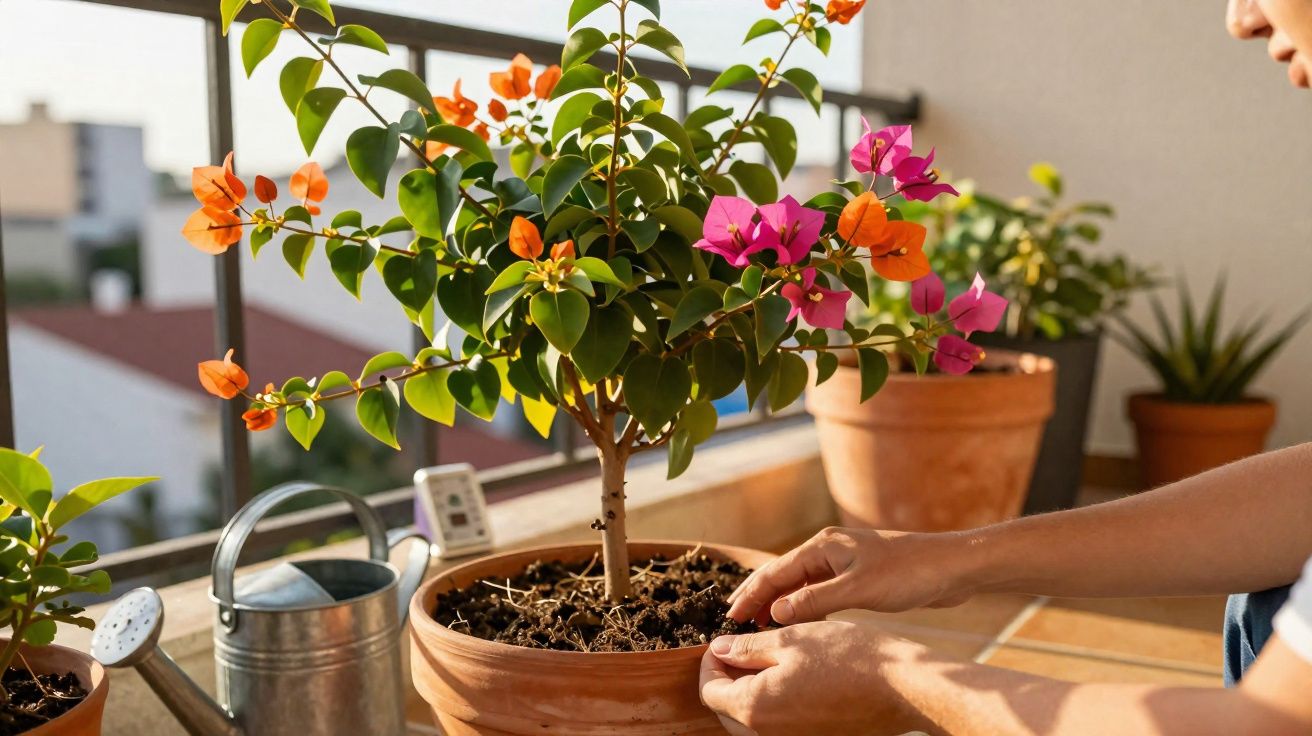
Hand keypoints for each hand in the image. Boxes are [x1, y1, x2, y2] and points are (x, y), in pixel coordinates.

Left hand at [698, 620, 933, 735]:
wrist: (903, 688)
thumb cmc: (849, 658)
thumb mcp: (791, 640)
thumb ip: (747, 648)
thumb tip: (719, 650)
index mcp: (755, 708)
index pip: (710, 691)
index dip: (710, 663)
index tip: (722, 642)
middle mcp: (768, 735)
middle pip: (726, 711)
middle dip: (726, 679)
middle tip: (742, 649)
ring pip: (751, 722)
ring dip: (749, 692)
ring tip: (767, 660)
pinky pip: (778, 728)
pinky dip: (773, 705)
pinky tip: (791, 679)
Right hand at [727, 527, 975, 624]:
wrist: (950, 567)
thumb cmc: (908, 573)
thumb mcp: (859, 590)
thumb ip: (816, 600)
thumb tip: (777, 612)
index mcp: (823, 546)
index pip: (775, 572)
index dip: (750, 595)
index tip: (730, 617)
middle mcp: (828, 550)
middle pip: (782, 575)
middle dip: (758, 597)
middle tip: (735, 621)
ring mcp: (842, 562)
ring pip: (800, 584)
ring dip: (780, 603)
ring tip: (761, 625)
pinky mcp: (857, 575)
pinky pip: (819, 591)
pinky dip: (804, 606)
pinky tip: (801, 623)